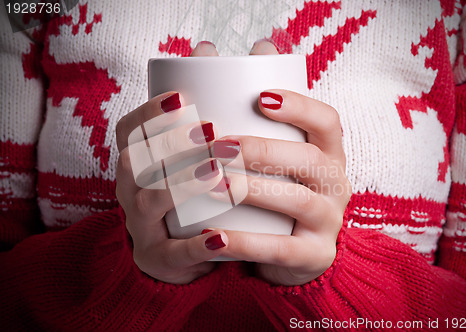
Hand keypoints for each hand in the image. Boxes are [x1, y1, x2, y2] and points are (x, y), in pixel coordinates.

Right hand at [115, 41, 226, 283]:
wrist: (177, 252)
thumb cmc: (191, 193)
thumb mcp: (192, 155)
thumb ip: (212, 112)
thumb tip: (238, 50)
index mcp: (138, 162)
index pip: (129, 131)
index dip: (149, 113)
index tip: (180, 97)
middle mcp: (131, 190)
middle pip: (137, 163)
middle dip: (171, 144)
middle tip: (210, 131)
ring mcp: (142, 226)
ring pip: (150, 203)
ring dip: (182, 185)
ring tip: (216, 173)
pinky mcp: (159, 258)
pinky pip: (173, 253)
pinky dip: (195, 245)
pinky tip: (221, 236)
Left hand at [205, 40, 351, 284]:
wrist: (295, 250)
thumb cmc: (278, 189)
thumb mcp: (275, 152)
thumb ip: (255, 108)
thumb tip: (231, 49)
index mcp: (328, 153)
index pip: (326, 121)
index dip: (298, 105)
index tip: (258, 97)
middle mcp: (337, 183)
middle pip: (310, 161)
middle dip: (263, 149)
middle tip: (217, 144)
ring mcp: (330, 221)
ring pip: (298, 202)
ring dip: (254, 190)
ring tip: (212, 184)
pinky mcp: (314, 256)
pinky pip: (282, 250)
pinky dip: (247, 243)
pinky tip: (214, 237)